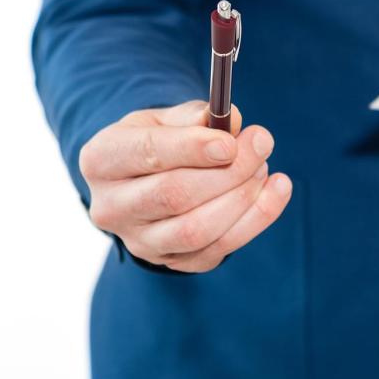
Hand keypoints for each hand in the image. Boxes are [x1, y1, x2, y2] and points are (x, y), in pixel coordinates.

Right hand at [79, 100, 292, 272]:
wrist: (145, 181)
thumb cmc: (158, 141)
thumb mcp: (165, 118)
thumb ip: (196, 117)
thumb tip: (231, 124)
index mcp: (101, 160)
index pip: (148, 154)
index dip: (193, 148)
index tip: (231, 141)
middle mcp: (111, 207)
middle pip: (174, 195)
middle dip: (228, 170)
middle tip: (262, 143)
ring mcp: (140, 241)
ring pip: (196, 230)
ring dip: (242, 197)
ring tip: (263, 166)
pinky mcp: (172, 262)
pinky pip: (219, 248)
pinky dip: (256, 219)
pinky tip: (276, 190)